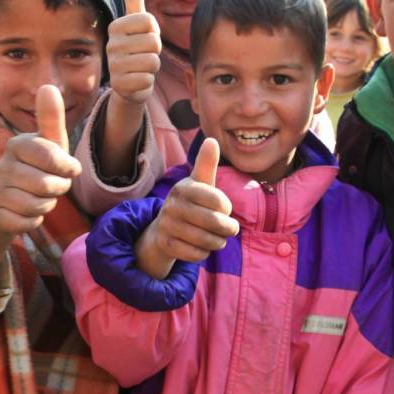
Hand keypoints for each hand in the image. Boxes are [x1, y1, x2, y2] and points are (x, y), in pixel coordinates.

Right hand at [0, 85, 81, 236]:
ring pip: (38, 206)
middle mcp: (3, 166)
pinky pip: (27, 223)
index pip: (53, 158)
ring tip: (39, 198)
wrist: (5, 202)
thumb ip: (51, 119)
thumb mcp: (48, 145)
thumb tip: (49, 86)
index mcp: (17, 144)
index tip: (67, 169)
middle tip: (52, 186)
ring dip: (46, 205)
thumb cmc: (36, 169)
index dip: (67, 169)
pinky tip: (27, 212)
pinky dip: (34, 221)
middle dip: (58, 190)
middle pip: (48, 185)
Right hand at [107, 0, 160, 105]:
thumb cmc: (136, 48)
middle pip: (153, 42)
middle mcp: (111, 45)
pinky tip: (138, 81)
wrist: (129, 84)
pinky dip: (147, 81)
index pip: (149, 22)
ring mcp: (113, 66)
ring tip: (141, 67)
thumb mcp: (136, 23)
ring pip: (152, 61)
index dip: (154, 32)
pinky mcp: (119, 85)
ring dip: (152, 67)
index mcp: (116, 27)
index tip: (144, 37)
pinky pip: (147, 79)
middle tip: (144, 55)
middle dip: (155, 51)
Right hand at [135, 138, 237, 277]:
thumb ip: (206, 164)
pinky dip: (204, 253)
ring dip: (218, 242)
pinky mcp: (167, 245)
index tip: (224, 208)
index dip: (226, 207)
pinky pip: (197, 253)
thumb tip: (211, 140)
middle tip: (231, 229)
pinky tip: (203, 247)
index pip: (218, 200)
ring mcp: (168, 225)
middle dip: (228, 228)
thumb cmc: (190, 203)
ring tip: (219, 239)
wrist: (163, 229)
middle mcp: (172, 205)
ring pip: (207, 240)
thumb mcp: (198, 184)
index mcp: (183, 188)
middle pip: (214, 222)